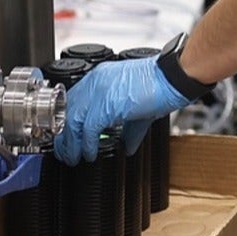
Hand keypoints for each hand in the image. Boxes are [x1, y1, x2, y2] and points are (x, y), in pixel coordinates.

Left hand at [53, 56, 191, 164]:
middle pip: (67, 111)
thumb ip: (128, 127)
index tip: (67, 137)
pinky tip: (90, 154)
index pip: (73, 101)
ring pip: (72, 121)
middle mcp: (95, 82)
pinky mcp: (106, 105)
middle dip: (64, 135)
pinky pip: (88, 129)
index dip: (67, 121)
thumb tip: (126, 145)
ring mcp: (98, 92)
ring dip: (70, 144)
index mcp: (100, 78)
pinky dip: (87, 145)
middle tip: (65, 152)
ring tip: (73, 157)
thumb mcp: (137, 106)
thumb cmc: (160, 85)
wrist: (172, 78)